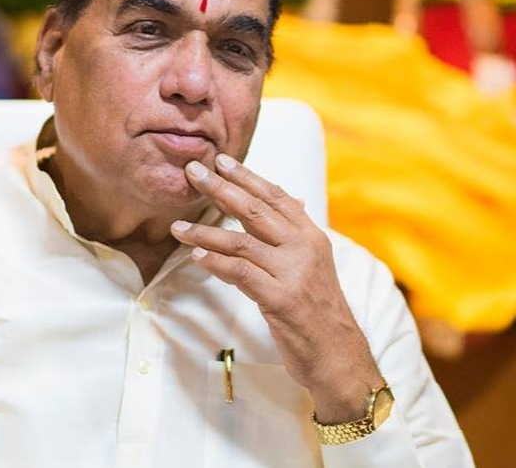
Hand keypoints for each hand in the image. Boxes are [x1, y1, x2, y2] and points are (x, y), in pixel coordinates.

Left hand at [171, 154, 384, 422]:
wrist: (338, 354)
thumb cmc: (319, 311)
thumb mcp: (313, 266)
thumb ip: (295, 235)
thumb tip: (290, 200)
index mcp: (312, 237)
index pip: (275, 197)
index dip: (247, 176)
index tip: (221, 160)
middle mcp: (304, 248)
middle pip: (255, 210)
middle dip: (220, 188)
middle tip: (193, 172)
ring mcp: (293, 273)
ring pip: (241, 242)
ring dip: (205, 231)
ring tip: (177, 226)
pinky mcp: (280, 299)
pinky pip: (240, 273)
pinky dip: (215, 263)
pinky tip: (196, 255)